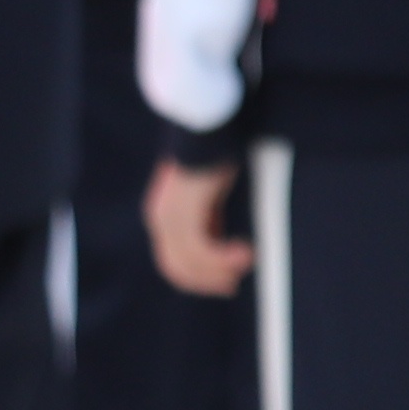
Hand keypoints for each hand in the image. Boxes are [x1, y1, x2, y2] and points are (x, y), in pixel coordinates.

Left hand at [145, 155, 251, 299]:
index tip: (226, 282)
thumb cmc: (213, 152)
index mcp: (164, 215)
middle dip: (206, 281)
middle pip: (177, 268)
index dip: (198, 277)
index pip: (173, 261)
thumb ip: (207, 215)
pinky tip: (246, 252)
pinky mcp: (182, 213)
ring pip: (190, 262)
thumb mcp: (208, 192)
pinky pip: (202, 249)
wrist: (208, 124)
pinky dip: (223, 258)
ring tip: (248, 262)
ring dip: (220, 270)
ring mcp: (168, 217)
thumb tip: (220, 237)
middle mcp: (160, 219)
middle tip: (234, 284)